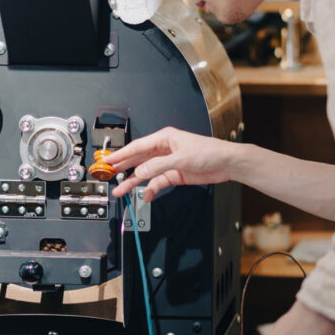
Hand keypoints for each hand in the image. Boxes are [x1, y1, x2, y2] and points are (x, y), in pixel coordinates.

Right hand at [107, 127, 238, 200]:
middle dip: (122, 168)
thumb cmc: (209, 152)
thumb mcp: (180, 158)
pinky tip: (145, 196)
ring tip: (120, 191)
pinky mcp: (175, 174)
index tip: (106, 161)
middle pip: (137, 160)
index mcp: (163, 138)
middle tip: (107, 176)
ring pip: (145, 173)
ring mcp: (168, 163)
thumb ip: (157, 166)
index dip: (120, 155)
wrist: (227, 163)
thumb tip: (139, 173)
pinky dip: (150, 189)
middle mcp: (164, 150)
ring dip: (133, 182)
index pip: (136, 147)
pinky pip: (157, 182)